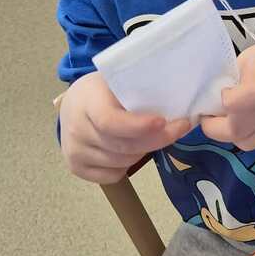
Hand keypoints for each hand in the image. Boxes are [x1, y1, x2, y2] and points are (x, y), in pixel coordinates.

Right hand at [58, 72, 190, 183]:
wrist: (74, 103)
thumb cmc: (104, 90)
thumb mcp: (118, 79)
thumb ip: (141, 87)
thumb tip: (180, 97)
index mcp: (88, 101)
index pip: (110, 121)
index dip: (138, 126)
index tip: (163, 122)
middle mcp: (76, 129)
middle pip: (123, 145)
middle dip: (157, 140)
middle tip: (180, 128)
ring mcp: (74, 151)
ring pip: (121, 162)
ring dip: (144, 152)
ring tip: (151, 136)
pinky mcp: (76, 168)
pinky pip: (112, 176)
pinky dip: (128, 166)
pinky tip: (132, 149)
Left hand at [200, 32, 254, 152]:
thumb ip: (235, 76)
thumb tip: (211, 97)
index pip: (248, 96)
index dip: (227, 99)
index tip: (224, 91)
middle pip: (238, 131)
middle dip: (215, 125)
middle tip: (212, 112)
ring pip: (246, 142)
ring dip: (232, 132)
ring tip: (229, 116)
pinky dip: (250, 132)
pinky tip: (252, 117)